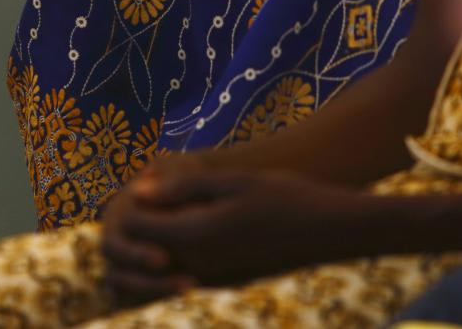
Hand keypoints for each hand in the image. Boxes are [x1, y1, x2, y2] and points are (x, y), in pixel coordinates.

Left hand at [105, 166, 356, 293]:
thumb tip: (139, 191)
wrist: (327, 230)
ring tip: (166, 209)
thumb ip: (183, 186)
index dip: (134, 204)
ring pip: (165, 264)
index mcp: (196, 236)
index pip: (140, 226)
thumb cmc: (284, 196)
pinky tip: (190, 229)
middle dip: (140, 226)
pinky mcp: (227, 280)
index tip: (140, 182)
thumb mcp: (233, 181)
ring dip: (157, 241)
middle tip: (146, 195)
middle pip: (147, 250)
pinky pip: (187, 270)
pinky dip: (177, 253)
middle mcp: (200, 264)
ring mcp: (215, 277)